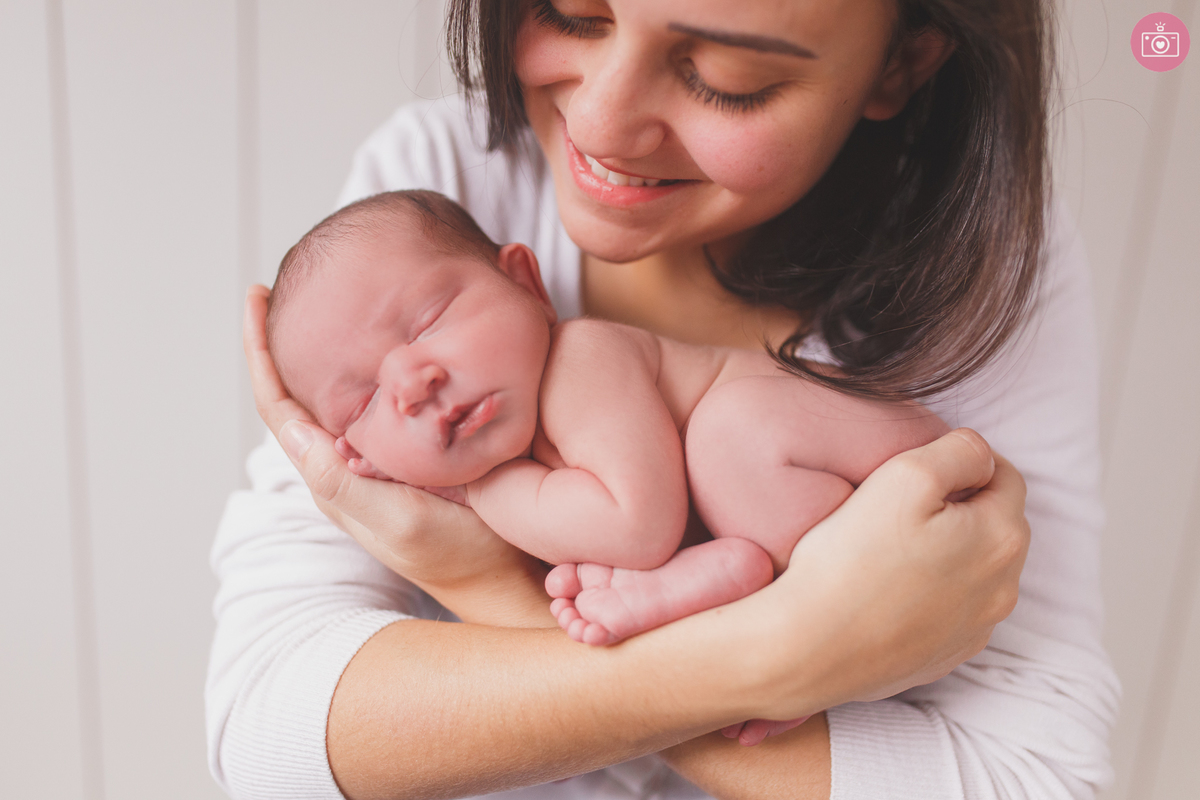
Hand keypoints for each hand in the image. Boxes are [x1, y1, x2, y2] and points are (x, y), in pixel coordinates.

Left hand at [243, 285, 551, 625]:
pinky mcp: (409, 464)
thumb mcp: (399, 519)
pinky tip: (383, 354)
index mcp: (334, 478)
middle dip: (283, 346)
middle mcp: (347, 470)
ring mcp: (376, 467)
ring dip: (319, 358)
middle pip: (297, 398)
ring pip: (333, 403)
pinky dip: (364, 375)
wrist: (504, 582)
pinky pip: (372, 411)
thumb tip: (293, 429)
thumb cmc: (458, 554)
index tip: (256, 298)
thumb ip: (344, 481)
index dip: (261, 353)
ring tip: (320, 309)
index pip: (279, 406)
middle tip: (282, 291)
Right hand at [729, 428, 1027, 718]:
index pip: (1004, 475)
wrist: (809, 647)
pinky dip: (932, 591)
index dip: (962, 461)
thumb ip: (959, 451)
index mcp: (1002, 537)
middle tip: (901, 503)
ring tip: (892, 546)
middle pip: (995, 523)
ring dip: (949, 549)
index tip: (919, 466)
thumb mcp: (905, 475)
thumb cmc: (851, 559)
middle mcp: (1003, 588)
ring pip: (976, 568)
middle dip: (961, 505)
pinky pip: (952, 608)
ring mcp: (976, 628)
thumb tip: (979, 454)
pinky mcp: (946, 655)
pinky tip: (889, 587)